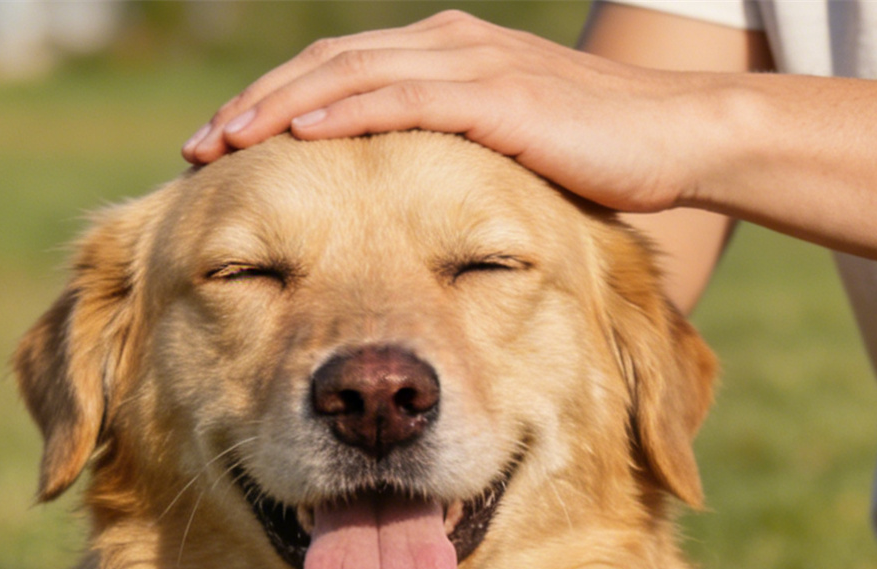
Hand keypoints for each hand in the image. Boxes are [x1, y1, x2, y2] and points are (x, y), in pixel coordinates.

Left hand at [178, 10, 725, 213]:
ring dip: (278, 108)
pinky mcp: (495, 95)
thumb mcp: (514, 156)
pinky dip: (342, 113)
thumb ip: (460, 163)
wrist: (682, 137)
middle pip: (325, 67)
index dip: (275, 107)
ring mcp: (469, 65)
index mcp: (447, 57)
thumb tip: (415, 213)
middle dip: (255, 107)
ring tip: (222, 144)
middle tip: (194, 150)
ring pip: (348, 75)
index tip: (222, 151)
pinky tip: (295, 136)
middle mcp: (448, 48)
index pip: (340, 73)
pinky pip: (400, 100)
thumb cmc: (606, 158)